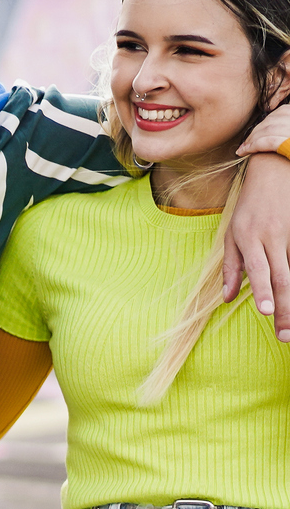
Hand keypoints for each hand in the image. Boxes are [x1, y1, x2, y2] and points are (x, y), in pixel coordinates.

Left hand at [226, 150, 289, 339]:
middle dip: (284, 308)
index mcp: (248, 238)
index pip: (257, 270)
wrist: (276, 172)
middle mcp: (271, 238)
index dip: (262, 291)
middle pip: (281, 278)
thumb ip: (230, 266)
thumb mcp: (232, 233)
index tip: (265, 312)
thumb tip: (225, 298)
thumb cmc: (249, 207)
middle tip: (284, 335)